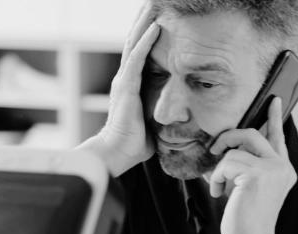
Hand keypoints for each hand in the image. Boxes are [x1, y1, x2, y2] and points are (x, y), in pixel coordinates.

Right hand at [77, 4, 158, 175]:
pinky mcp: (126, 87)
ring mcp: (123, 81)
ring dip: (145, 23)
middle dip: (144, 21)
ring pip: (134, 44)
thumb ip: (160, 112)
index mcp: (130, 86)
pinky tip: (156, 27)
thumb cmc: (135, 144)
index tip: (158, 18)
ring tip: (154, 5)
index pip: (139, 54)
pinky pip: (137, 59)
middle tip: (154, 3)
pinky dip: (146, 42)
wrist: (118, 154)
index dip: (147, 36)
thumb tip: (179, 114)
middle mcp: (124, 79)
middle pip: (134, 42)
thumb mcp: (152, 121)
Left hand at [208, 98, 296, 233]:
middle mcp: (282, 167)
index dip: (274, 117)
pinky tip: (219, 193)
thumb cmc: (246, 221)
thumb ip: (246, 167)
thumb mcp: (249, 189)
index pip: (278, 137)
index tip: (274, 99)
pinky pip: (227, 162)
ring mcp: (272, 169)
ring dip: (219, 168)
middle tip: (213, 149)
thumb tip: (226, 148)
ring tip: (219, 187)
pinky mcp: (257, 174)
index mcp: (283, 170)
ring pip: (235, 149)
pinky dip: (217, 177)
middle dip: (228, 139)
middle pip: (251, 134)